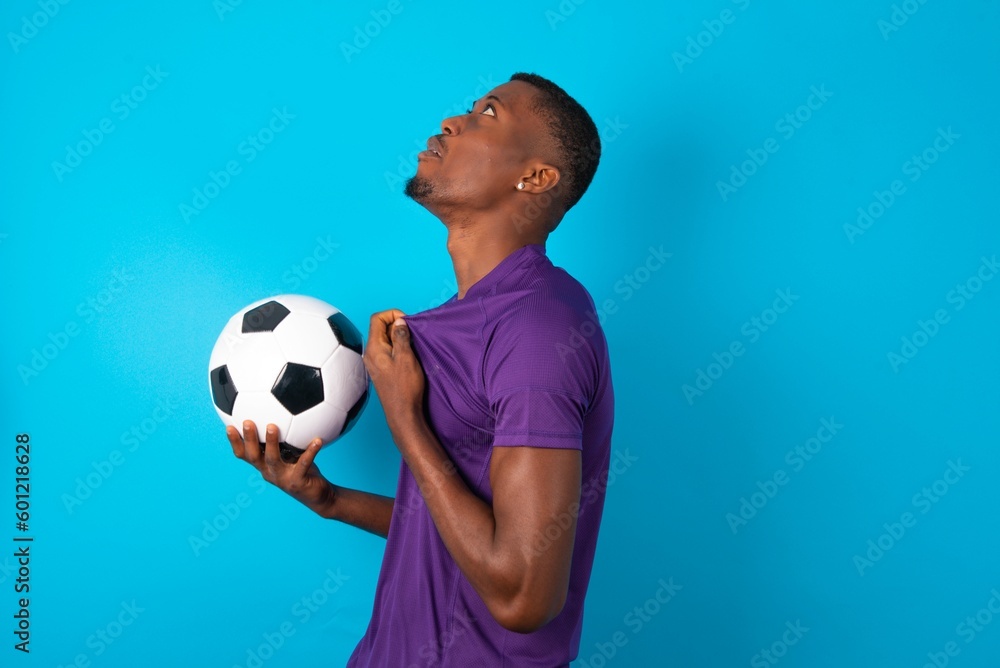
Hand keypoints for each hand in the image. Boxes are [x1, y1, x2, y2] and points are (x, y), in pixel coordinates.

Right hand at [226, 420, 335, 516]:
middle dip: (249, 440)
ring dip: (271, 443)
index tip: (229, 426)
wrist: (318, 496)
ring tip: (272, 427)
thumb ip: (284, 441)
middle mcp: (270, 472)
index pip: (245, 455)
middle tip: (247, 422)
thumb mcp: (290, 455)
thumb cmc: (303, 471)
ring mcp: (283, 478)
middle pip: (254, 456)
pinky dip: (311, 451)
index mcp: (264, 466)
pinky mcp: (297, 482)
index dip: (235, 443)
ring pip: (273, 460)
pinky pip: (303, 464)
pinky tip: (317, 440)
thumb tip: (282, 415)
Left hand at [362, 309, 425, 437]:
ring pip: (384, 340)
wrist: (402, 413)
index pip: (377, 319)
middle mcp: (370, 353)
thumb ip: (401, 337)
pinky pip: (387, 351)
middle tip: (412, 335)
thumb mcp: (406, 357)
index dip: (392, 314)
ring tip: (412, 346)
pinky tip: (408, 356)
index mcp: (374, 348)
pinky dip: (397, 348)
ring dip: (398, 338)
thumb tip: (399, 322)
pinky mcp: (381, 369)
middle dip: (397, 326)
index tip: (407, 322)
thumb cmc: (405, 387)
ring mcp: (374, 362)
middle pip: (380, 328)